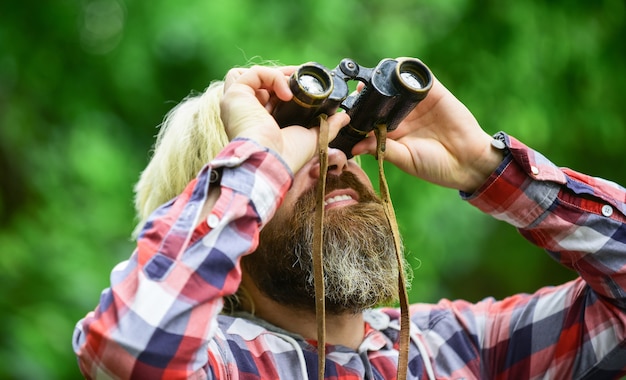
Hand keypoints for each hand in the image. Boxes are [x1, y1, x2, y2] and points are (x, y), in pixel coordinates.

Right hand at [220, 66, 349, 172]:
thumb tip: (344, 117)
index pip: (268, 95)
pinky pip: (254, 74)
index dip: (286, 87)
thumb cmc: (287, 157)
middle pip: (260, 83)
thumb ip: (327, 126)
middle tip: (302, 79)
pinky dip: (273, 77)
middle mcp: (245, 111)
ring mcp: (237, 103)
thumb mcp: (312, 138)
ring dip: (276, 75)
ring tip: (294, 83)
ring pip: (252, 75)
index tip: (305, 86)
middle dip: (283, 78)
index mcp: (258, 121)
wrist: (272, 162)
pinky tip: (288, 93)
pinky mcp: (235, 95)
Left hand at [352, 74, 501, 192]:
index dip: (359, 112)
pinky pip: (419, 77)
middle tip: (358, 91)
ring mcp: (417, 103)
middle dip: (368, 92)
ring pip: (396, 84)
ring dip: (384, 78)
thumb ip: (381, 149)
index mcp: (391, 133)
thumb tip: (354, 148)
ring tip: (373, 79)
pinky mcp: (434, 93)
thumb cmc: (435, 166)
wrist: (467, 161)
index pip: (370, 118)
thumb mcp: (404, 159)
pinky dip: (407, 70)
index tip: (347, 110)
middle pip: (380, 98)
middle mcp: (402, 115)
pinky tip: (396, 70)